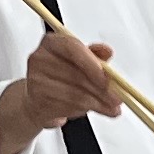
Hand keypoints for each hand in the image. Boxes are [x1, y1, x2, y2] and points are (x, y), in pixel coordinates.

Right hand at [3, 25, 127, 144]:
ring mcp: (36, 80)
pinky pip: (67, 107)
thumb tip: (107, 51)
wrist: (37, 99)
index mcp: (52, 43)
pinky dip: (83, 111)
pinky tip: (89, 108)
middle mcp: (40, 58)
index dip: (92, 64)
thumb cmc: (60, 76)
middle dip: (102, 89)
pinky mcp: (37, 101)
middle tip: (117, 99)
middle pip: (76, 75)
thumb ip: (95, 55)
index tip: (108, 78)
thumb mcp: (80, 61)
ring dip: (97, 103)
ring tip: (109, 107)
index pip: (73, 48)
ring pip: (75, 94)